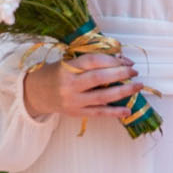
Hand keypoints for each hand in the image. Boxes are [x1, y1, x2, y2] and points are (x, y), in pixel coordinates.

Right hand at [22, 53, 143, 122]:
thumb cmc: (54, 74)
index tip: (126, 61)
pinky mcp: (76, 113)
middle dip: (121, 74)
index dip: (112, 60)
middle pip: (100, 78)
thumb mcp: (66, 62)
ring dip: (123, 91)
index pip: (93, 61)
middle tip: (134, 72)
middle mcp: (70, 84)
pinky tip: (127, 110)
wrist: (35, 93)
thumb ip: (88, 62)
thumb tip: (118, 60)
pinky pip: (98, 113)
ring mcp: (73, 100)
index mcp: (67, 67)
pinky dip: (114, 112)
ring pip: (102, 96)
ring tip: (137, 86)